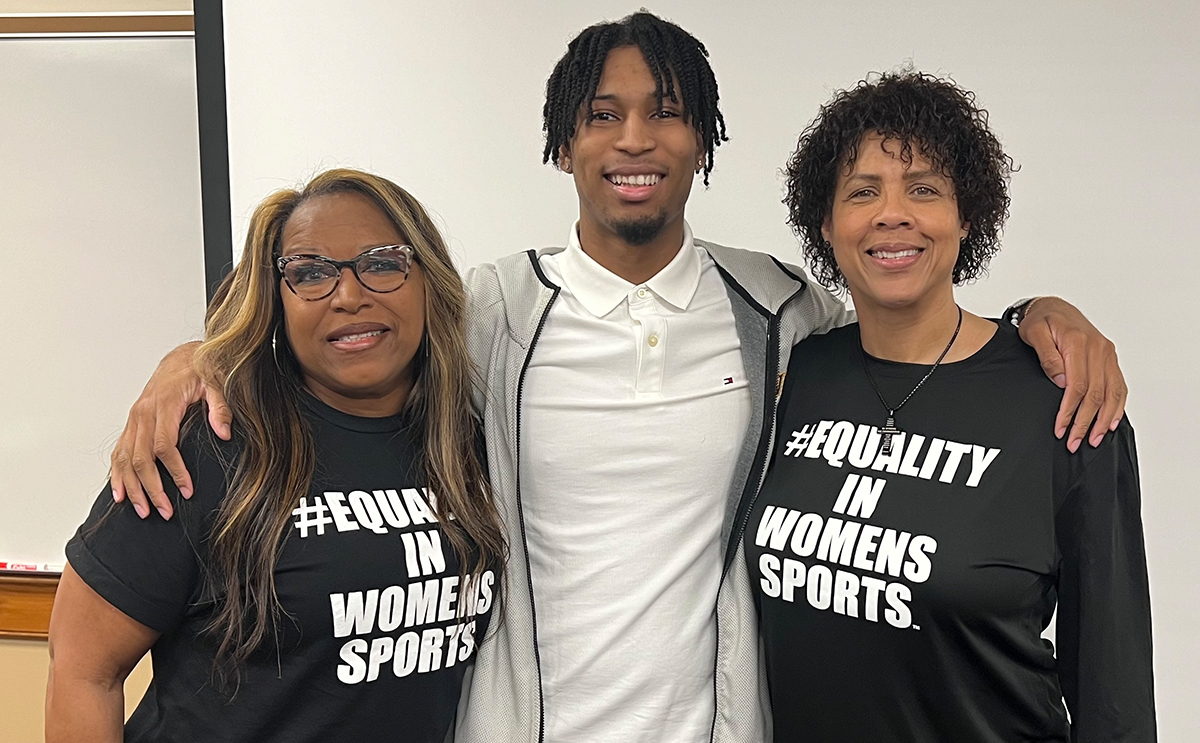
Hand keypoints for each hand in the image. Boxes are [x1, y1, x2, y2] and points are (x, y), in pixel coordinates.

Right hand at [109, 342, 230, 518]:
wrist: (183, 357)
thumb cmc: (201, 370)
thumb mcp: (217, 383)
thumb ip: (220, 407)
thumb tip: (224, 433)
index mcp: (163, 404)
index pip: (164, 445)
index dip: (174, 471)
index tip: (187, 490)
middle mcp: (143, 413)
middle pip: (140, 458)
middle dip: (151, 488)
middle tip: (164, 511)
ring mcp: (135, 418)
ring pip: (125, 458)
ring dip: (132, 487)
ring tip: (142, 511)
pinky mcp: (132, 423)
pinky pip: (118, 451)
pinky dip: (117, 473)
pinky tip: (120, 493)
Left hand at [1018, 297, 1126, 452]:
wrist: (1053, 307)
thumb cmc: (1041, 320)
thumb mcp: (1035, 334)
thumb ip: (1047, 356)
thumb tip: (1061, 381)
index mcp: (1078, 343)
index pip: (1078, 386)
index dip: (1070, 411)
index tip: (1061, 428)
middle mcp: (1098, 349)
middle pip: (1096, 394)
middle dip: (1085, 422)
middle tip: (1075, 442)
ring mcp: (1107, 354)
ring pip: (1111, 393)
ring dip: (1103, 420)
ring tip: (1094, 439)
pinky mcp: (1110, 358)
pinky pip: (1119, 385)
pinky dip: (1117, 406)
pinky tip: (1110, 422)